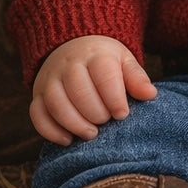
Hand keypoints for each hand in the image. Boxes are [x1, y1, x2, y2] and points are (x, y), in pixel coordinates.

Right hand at [30, 35, 157, 144]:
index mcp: (95, 54)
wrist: (72, 47)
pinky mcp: (36, 95)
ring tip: (91, 134)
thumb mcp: (124, 62)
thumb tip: (150, 95)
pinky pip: (37, 115)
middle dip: (95, 113)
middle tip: (107, 123)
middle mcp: (68, 64)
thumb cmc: (104, 61)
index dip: (114, 97)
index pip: (103, 74)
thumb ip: (136, 78)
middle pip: (79, 91)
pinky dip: (50, 131)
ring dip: (74, 124)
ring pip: (56, 103)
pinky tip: (68, 140)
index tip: (123, 114)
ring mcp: (49, 79)